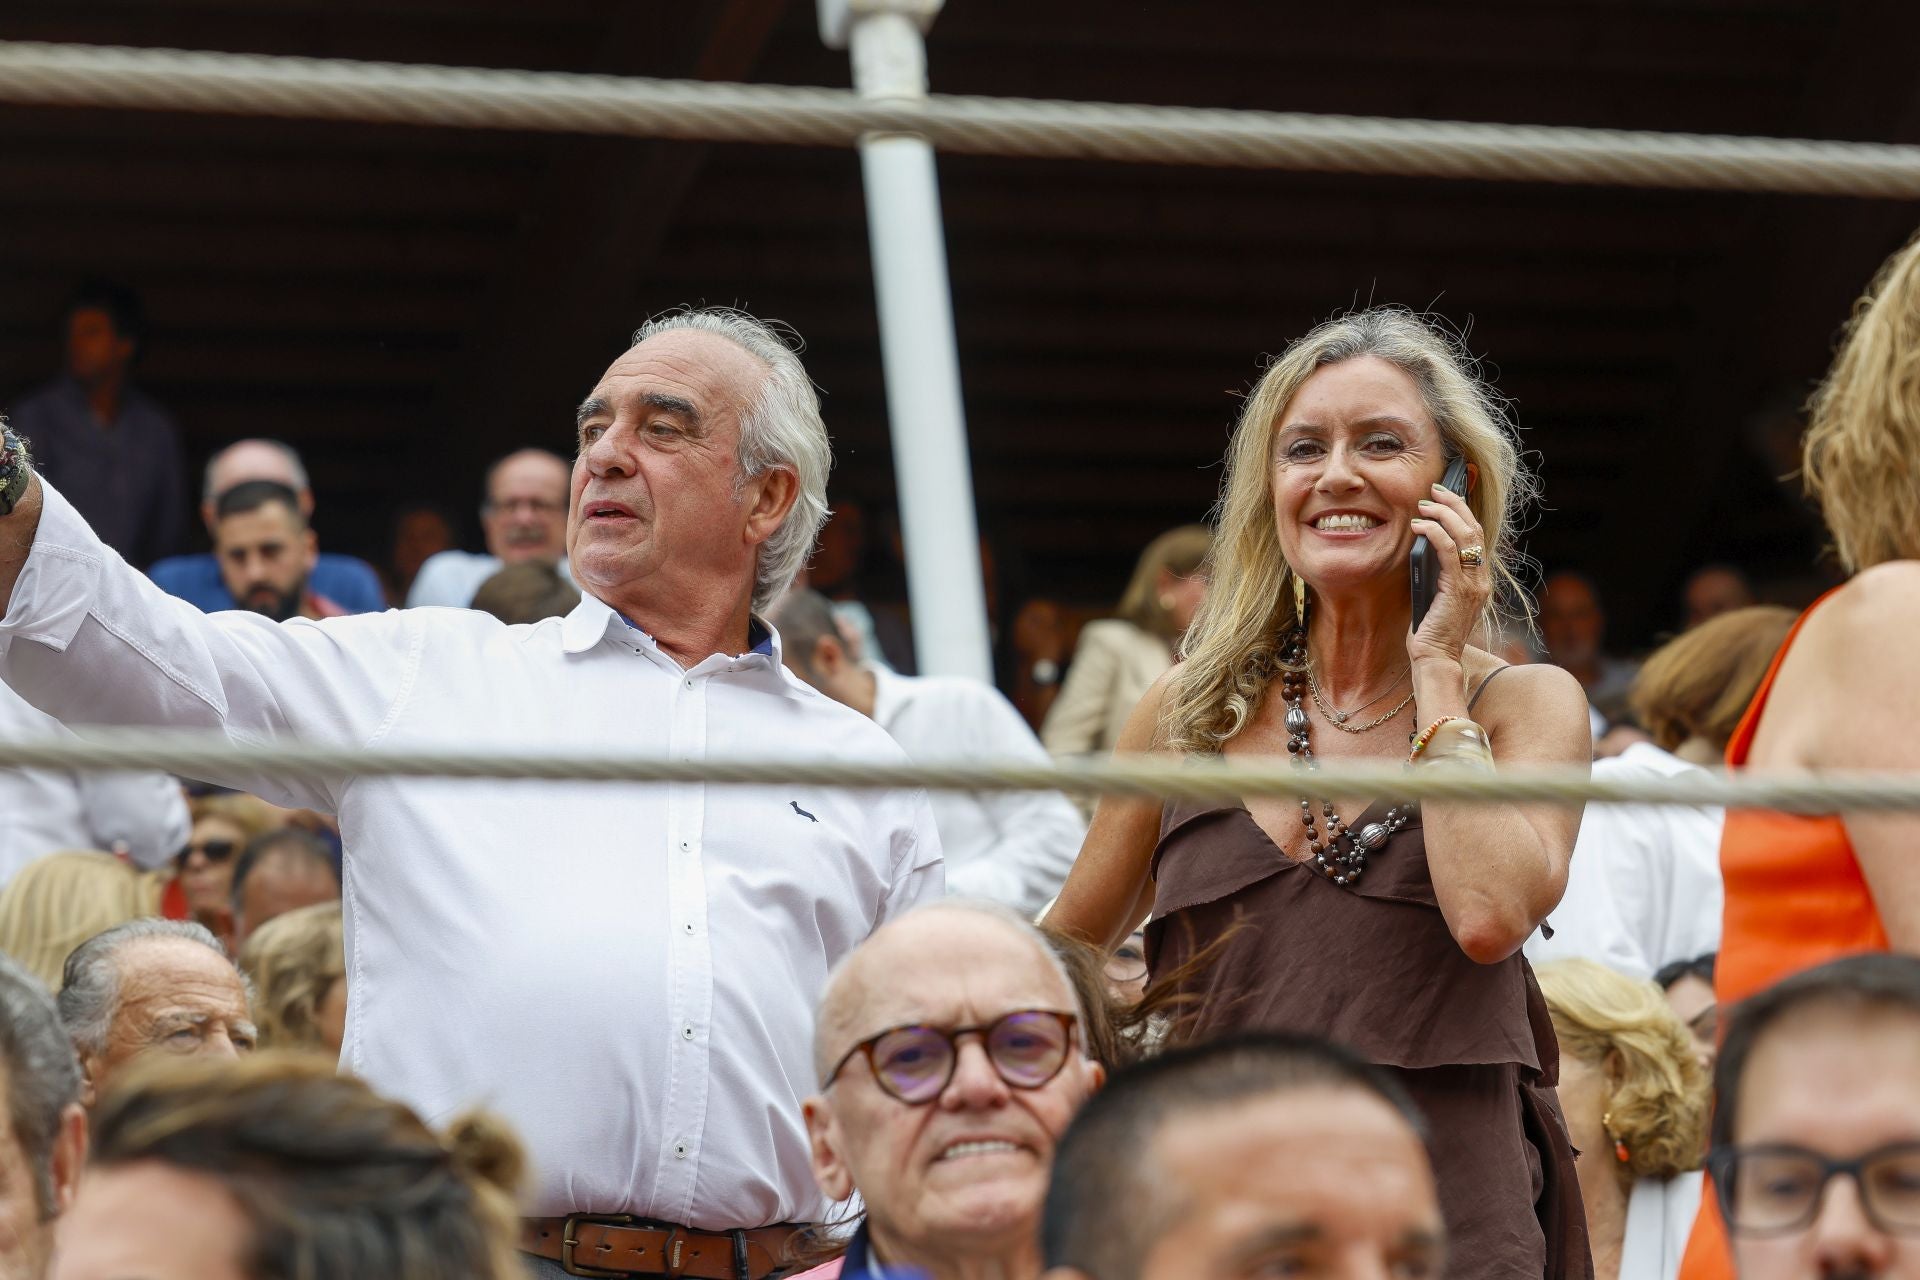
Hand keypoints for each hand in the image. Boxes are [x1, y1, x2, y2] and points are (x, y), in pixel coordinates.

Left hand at [1407, 483, 1490, 666]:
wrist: (1435, 659)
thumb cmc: (1430, 631)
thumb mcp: (1436, 594)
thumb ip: (1437, 572)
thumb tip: (1423, 545)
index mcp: (1479, 579)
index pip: (1476, 536)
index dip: (1463, 511)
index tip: (1446, 495)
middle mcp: (1481, 579)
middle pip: (1474, 528)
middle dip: (1455, 503)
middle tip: (1434, 489)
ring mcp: (1474, 584)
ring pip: (1465, 535)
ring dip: (1444, 514)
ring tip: (1424, 504)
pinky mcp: (1458, 589)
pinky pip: (1448, 552)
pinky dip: (1435, 533)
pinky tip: (1419, 526)